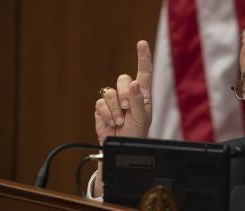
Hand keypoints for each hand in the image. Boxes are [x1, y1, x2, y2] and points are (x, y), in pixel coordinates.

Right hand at [92, 41, 152, 196]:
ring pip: (110, 92)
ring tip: (120, 121)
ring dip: (115, 108)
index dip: (143, 57)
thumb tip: (134, 83)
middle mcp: (128, 94)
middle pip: (123, 79)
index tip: (142, 43)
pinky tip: (112, 123)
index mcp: (142, 95)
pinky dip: (107, 114)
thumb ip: (138, 100)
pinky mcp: (102, 108)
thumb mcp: (141, 118)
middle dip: (125, 94)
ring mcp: (114, 101)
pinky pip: (100, 102)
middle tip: (128, 109)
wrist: (121, 147)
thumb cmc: (136, 134)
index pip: (144, 73)